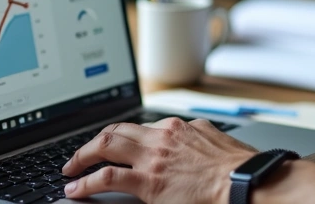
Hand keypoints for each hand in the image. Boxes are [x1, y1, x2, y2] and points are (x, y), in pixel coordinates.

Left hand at [62, 117, 257, 202]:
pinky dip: (86, 182)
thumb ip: (199, 135)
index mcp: (177, 127)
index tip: (110, 145)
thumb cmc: (238, 167)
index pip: (138, 127)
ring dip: (82, 157)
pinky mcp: (148, 181)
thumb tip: (195, 134)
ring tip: (70, 168)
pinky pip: (107, 178)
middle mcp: (161, 136)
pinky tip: (75, 188)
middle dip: (93, 142)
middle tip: (79, 155)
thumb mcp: (217, 141)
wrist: (244, 182)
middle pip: (115, 131)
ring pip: (105, 146)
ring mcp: (153, 158)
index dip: (119, 137)